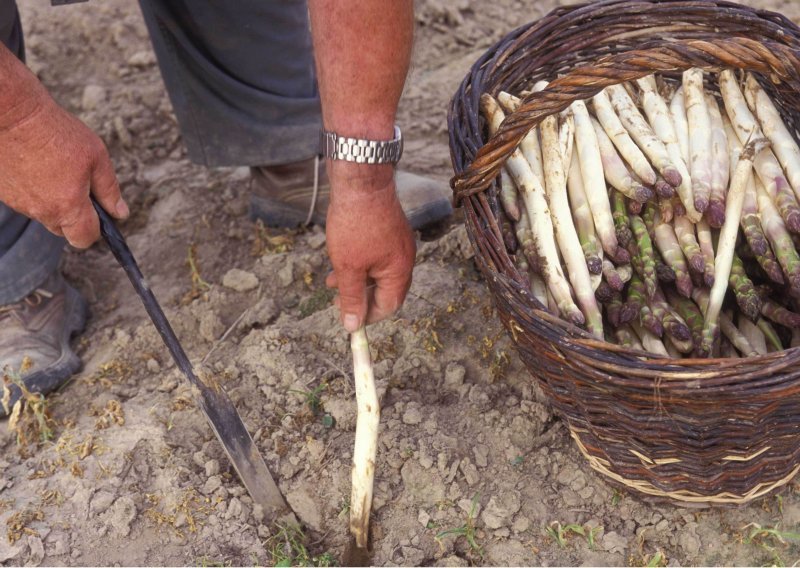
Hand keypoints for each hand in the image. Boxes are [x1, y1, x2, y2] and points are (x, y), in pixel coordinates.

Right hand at [0, 73, 127, 247]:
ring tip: (55, 169)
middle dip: (74, 215)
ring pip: (43, 214)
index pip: (84, 238)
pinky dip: (33, 190)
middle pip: (63, 229)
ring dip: (52, 201)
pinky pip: (25, 200)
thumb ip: (109, 191)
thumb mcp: (96, 158)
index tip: (98, 214)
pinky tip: (36, 166)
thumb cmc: (56, 132)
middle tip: (77, 186)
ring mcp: (19, 203)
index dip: (95, 229)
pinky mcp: (3, 192)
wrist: (12, 114)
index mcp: (68, 206)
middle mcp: (41, 211)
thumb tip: (120, 213)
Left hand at [325, 168, 415, 331]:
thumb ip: (351, 298)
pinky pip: (376, 255)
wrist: (359, 180)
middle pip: (386, 290)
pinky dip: (360, 263)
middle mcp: (404, 257)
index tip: (348, 320)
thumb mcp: (348, 267)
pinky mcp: (388, 229)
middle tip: (339, 303)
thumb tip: (353, 325)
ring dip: (357, 280)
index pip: (389, 305)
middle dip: (361, 298)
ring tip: (333, 282)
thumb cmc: (355, 222)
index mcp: (400, 270)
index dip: (368, 316)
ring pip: (378, 271)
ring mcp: (397, 242)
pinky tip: (340, 259)